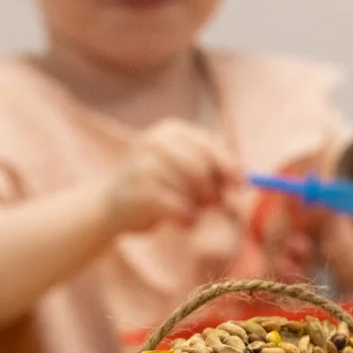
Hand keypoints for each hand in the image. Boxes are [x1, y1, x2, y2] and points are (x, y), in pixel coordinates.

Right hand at [102, 118, 235, 233]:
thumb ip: (210, 168)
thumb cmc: (155, 187)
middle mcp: (155, 141)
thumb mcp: (180, 168)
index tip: (239, 185)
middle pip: (202, 166)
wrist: (110, 207)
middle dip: (215, 190)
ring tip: (194, 214)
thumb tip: (243, 179)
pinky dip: (190, 219)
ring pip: (193, 188)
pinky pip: (182, 208)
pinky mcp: (141, 192)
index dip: (228, 166)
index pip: (209, 144)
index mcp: (170, 130)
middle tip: (216, 206)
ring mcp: (145, 165)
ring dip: (201, 207)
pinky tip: (185, 222)